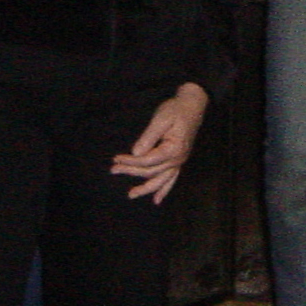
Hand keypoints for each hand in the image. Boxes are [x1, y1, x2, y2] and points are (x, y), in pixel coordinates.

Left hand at [111, 83, 208, 203]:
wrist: (192, 106)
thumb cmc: (176, 110)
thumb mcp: (161, 119)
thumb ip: (148, 137)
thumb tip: (135, 153)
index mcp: (173, 149)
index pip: (147, 160)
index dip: (131, 161)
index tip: (117, 159)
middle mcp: (178, 159)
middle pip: (151, 171)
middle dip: (131, 170)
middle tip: (114, 169)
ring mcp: (179, 161)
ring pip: (160, 180)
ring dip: (146, 188)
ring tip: (131, 195)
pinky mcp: (179, 160)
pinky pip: (172, 179)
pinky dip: (164, 190)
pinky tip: (157, 200)